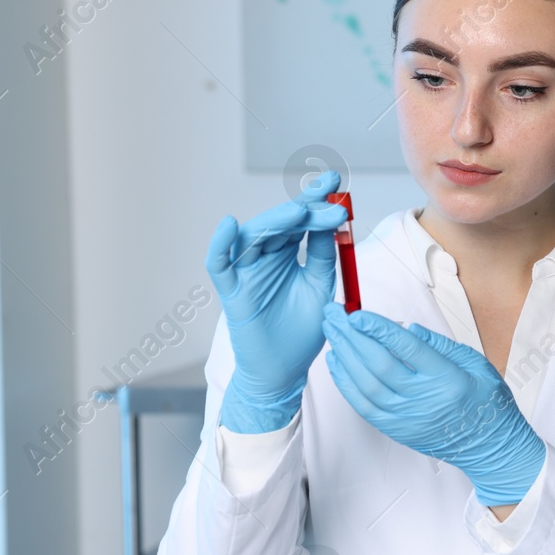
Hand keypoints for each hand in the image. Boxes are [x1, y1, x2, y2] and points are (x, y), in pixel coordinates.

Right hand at [206, 170, 349, 431]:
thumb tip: (335, 221)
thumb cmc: (302, 332)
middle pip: (280, 223)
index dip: (316, 199)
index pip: (301, 219)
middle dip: (304, 209)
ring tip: (299, 211)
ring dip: (275, 221)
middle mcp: (265, 257)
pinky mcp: (231, 291)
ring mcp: (246, 272)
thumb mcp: (321, 288)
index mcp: (288, 253)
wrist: (285, 371)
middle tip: (329, 202)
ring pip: (253, 236)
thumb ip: (325, 256)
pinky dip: (220, 244)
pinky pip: (218, 264)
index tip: (336, 183)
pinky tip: (230, 225)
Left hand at [321, 303, 545, 505]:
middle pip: (379, 365)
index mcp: (448, 379)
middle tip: (334, 315)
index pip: (407, 349)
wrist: (489, 448)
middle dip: (352, 336)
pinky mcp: (397, 430)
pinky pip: (364, 406)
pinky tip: (337, 363)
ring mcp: (408, 418)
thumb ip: (441, 344)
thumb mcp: (477, 364)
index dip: (379, 329)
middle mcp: (425, 400)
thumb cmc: (486, 403)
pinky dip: (346, 383)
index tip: (358, 314)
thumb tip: (408, 328)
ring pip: (366, 385)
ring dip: (344, 356)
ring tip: (332, 333)